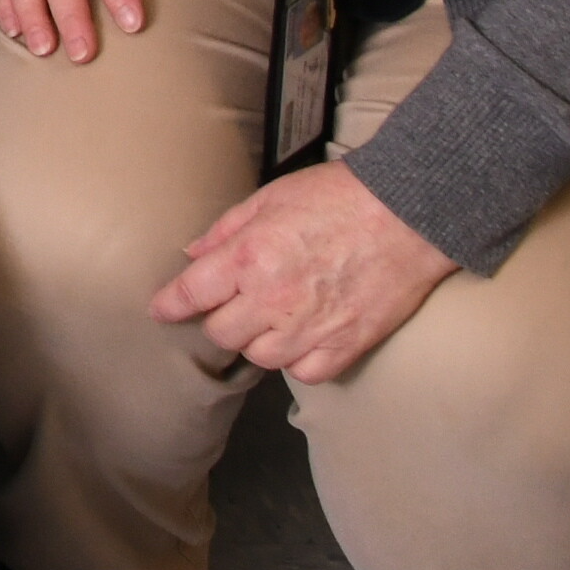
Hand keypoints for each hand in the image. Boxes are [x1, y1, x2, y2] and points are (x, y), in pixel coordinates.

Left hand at [151, 158, 453, 383]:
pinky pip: (306, 373)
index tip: (161, 311)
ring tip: (272, 318)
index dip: (170, 305)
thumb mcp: (270, 198)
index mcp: (249, 257)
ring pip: (261, 357)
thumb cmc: (339, 196)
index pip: (191, 294)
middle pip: (222, 333)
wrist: (408, 212)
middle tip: (235, 304)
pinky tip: (303, 338)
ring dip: (258, 341)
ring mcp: (312, 326)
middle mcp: (274, 298)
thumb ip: (226, 230)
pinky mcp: (347, 344)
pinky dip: (299, 361)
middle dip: (221, 318)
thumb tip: (193, 254)